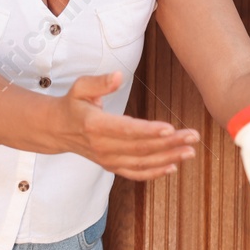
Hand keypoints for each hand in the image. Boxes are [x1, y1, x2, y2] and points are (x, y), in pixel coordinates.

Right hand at [59, 71, 198, 180]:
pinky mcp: (111, 166)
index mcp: (95, 126)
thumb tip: (118, 76)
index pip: (126, 130)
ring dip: (168, 158)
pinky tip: (173, 167)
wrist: (57, 129)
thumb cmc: (73, 104)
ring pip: (141, 163)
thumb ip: (99, 82)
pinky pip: (135, 173)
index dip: (149, 131)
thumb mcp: (80, 87)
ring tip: (190, 151)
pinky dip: (154, 173)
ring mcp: (107, 159)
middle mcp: (102, 147)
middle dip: (170, 143)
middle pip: (140, 148)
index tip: (170, 128)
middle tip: (193, 136)